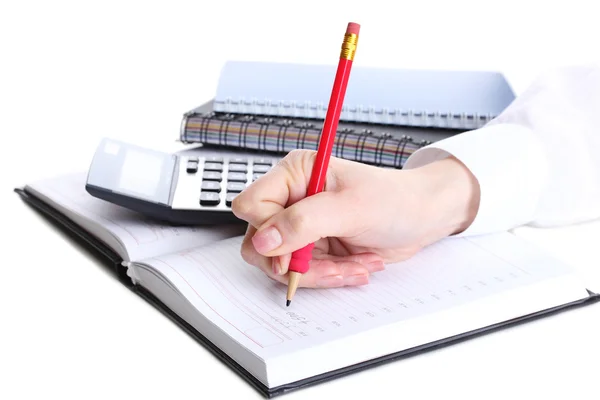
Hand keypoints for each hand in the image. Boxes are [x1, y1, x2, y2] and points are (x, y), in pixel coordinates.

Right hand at [231, 149, 479, 287]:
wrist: (422, 218)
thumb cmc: (394, 200)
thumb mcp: (351, 208)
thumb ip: (303, 222)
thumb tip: (263, 240)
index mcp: (295, 174)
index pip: (252, 205)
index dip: (267, 232)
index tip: (291, 252)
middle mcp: (292, 198)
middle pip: (259, 241)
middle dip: (295, 262)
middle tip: (329, 266)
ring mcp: (301, 226)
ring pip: (281, 263)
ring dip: (319, 272)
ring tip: (352, 266)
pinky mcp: (313, 247)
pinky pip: (303, 273)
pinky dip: (330, 276)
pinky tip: (356, 266)